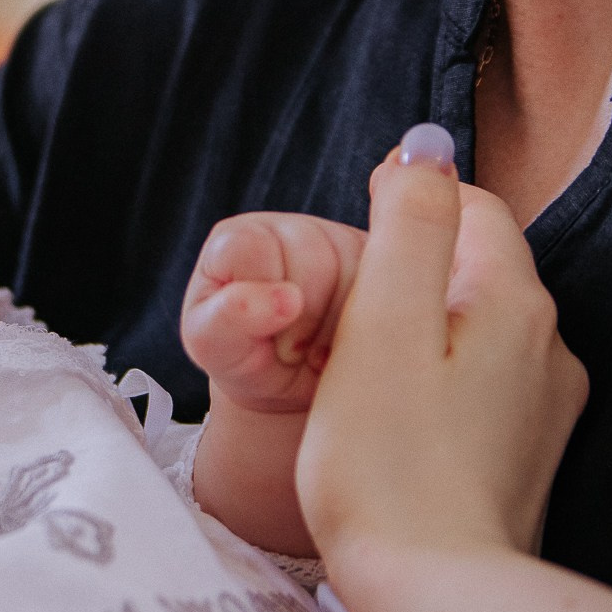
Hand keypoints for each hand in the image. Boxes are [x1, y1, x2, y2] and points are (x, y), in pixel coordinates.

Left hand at [182, 213, 367, 412]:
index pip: (253, 247)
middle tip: (293, 352)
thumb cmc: (242, 356)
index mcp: (240, 238)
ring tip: (318, 352)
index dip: (262, 300)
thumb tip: (286, 299)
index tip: (262, 337)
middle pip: (315, 259)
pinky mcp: (379, 263)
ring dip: (341, 327)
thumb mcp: (214, 345)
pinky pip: (397, 285)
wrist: (287, 382)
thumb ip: (228, 318)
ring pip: (361, 271)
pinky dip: (374, 326)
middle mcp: (291, 229)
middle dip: (306, 320)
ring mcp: (341, 240)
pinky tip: (350, 344)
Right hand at [296, 144, 585, 563]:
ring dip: (424, 339)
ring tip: (366, 385)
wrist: (435, 596)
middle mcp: (549, 346)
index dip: (404, 209)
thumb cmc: (387, 464)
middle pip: (474, 270)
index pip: (470, 205)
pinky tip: (400, 431)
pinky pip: (482, 391)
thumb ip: (408, 225)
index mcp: (514, 300)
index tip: (350, 256)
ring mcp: (546, 408)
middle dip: (411, 279)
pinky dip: (439, 392)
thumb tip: (425, 147)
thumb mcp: (382, 325)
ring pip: (478, 333)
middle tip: (345, 330)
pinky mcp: (528, 460)